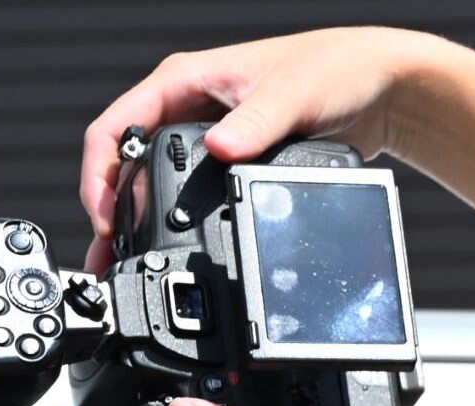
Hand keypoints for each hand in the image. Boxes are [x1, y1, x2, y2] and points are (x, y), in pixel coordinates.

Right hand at [79, 27, 443, 273]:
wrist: (374, 84)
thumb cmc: (332, 70)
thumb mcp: (292, 96)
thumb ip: (257, 123)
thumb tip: (221, 149)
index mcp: (185, 81)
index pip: (117, 126)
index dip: (101, 174)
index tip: (106, 218)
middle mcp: (188, 105)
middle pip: (127, 160)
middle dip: (113, 208)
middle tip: (110, 257)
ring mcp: (208, 133)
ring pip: (154, 179)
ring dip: (138, 219)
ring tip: (127, 264)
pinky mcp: (231, 157)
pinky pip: (188, 190)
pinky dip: (174, 218)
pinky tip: (172, 247)